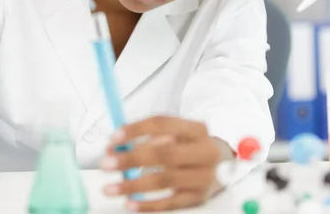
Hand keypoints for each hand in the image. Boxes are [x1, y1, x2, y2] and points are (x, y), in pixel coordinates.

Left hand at [101, 116, 232, 211]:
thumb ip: (149, 136)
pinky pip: (170, 203)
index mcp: (196, 129)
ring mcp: (204, 176)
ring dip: (133, 184)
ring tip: (111, 187)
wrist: (222, 164)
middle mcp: (204, 151)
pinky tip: (130, 203)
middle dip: (132, 158)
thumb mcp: (178, 133)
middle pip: (165, 154)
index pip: (163, 124)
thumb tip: (117, 145)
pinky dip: (148, 204)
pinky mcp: (199, 197)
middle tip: (107, 164)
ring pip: (165, 180)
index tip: (114, 138)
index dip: (136, 130)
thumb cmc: (192, 146)